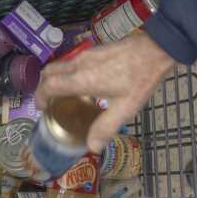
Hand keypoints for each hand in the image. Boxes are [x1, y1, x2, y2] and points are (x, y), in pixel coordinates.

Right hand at [35, 33, 175, 153]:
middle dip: (44, 86)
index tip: (42, 108)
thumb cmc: (140, 79)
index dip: (40, 97)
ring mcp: (88, 54)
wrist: (156, 50)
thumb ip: (106, 127)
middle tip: (50, 102)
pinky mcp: (97, 49)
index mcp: (82, 79)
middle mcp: (80, 64)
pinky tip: (86, 84)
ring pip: (62, 65)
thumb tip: (91, 147)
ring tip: (66, 95)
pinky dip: (70, 72)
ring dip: (57, 78)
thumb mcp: (125, 108)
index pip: (48, 85)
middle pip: (50, 72)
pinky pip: (74, 61)